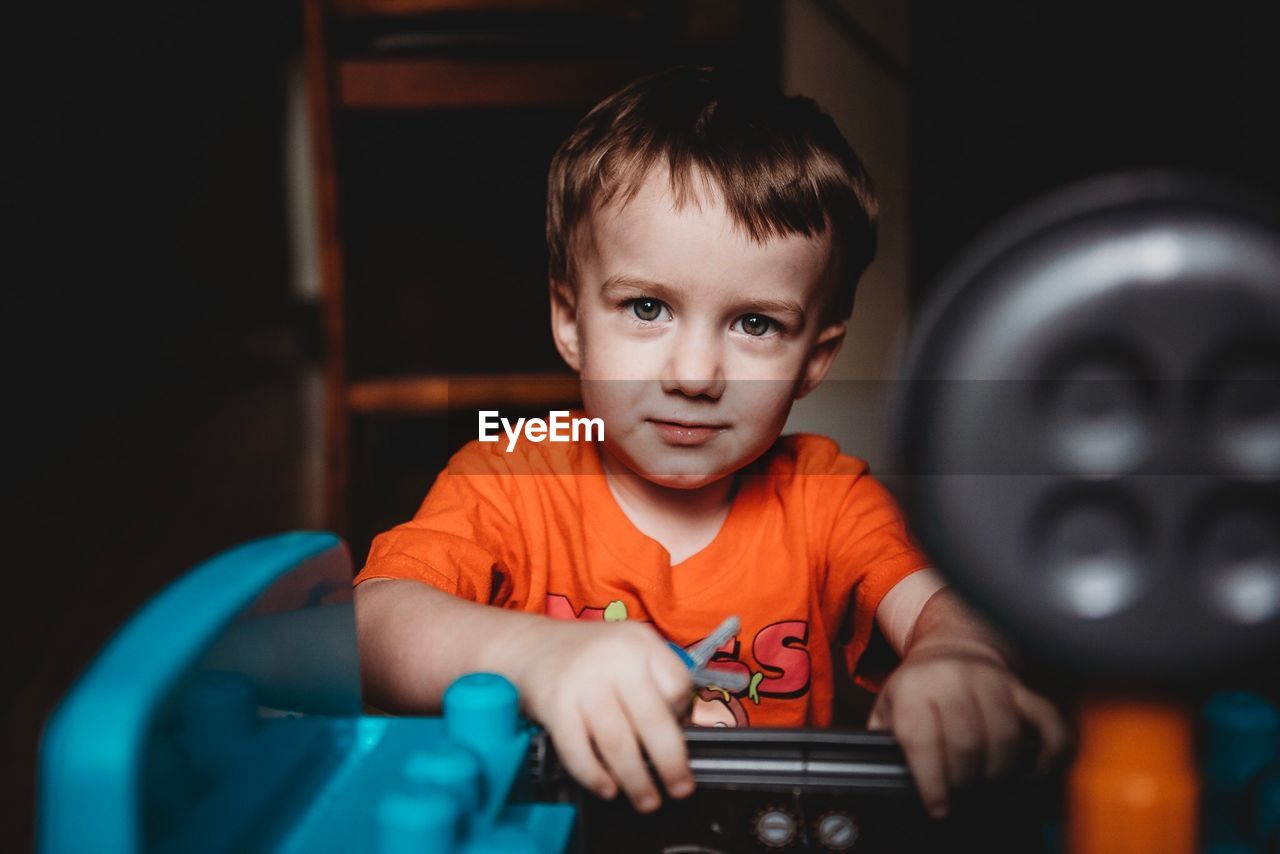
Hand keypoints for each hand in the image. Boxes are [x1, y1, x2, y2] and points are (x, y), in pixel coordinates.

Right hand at [513, 619, 695, 812]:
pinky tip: (607, 789)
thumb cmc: (587, 656)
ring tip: (647, 800)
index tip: (680, 735)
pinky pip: (579, 751)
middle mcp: (615, 659)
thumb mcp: (627, 649)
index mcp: (640, 643)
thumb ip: (655, 681)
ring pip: (618, 742)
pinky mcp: (555, 706)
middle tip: (680, 789)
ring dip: (636, 780)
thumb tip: (681, 731)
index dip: (682, 716)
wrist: (528, 646)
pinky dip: (595, 776)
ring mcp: (583, 683)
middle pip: (653, 720)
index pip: (678, 686)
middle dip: (671, 764)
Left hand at [867, 647, 1069, 818]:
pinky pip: (1047, 722)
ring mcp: (992, 681)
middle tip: (962, 796)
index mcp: (914, 687)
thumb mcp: (887, 707)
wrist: (951, 646)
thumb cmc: (918, 688)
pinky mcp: (1021, 688)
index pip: (921, 739)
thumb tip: (886, 777)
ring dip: (999, 773)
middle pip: (966, 744)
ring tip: (988, 785)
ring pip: (1005, 738)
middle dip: (965, 781)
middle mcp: (953, 679)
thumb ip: (883, 741)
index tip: (939, 808)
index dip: (932, 782)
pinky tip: (1036, 771)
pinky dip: (1049, 752)